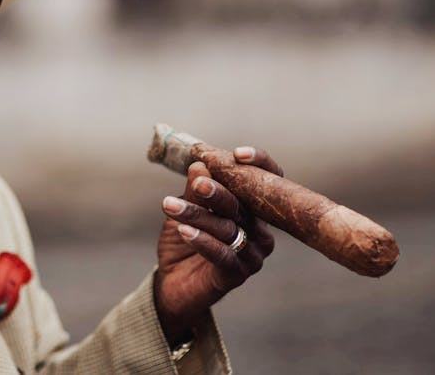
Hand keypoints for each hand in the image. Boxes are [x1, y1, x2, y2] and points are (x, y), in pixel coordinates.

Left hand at [152, 146, 280, 343]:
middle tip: (197, 183)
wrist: (172, 280)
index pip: (264, 183)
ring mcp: (253, 254)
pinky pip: (223, 255)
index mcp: (250, 208)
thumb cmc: (182, 238)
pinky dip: (202, 241)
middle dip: (217, 192)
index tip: (237, 153)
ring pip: (228, 229)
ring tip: (170, 206)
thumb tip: (200, 165)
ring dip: (198, 216)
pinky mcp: (239, 274)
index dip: (258, 165)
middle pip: (241, 206)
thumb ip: (194, 192)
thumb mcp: (185, 210)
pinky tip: (184, 230)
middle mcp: (259, 230)